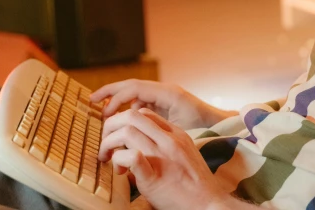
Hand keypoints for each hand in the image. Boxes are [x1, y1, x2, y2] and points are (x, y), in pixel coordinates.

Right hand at [91, 80, 235, 129]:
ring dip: (118, 100)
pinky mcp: (164, 105)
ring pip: (135, 93)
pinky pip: (142, 102)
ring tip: (102, 112)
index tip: (101, 112)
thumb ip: (158, 126)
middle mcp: (164, 91)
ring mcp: (164, 97)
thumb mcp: (181, 129)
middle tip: (90, 100)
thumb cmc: (204, 128)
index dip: (115, 98)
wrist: (220, 125)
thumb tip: (133, 127)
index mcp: (167, 93)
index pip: (134, 89)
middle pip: (131, 85)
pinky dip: (129, 107)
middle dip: (110, 91)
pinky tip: (121, 121)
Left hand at [99, 108, 228, 208]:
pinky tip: (120, 170)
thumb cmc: (195, 184)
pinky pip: (131, 157)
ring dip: (109, 143)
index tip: (117, 136)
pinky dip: (118, 160)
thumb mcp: (184, 154)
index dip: (124, 121)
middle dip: (111, 125)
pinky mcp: (155, 176)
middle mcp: (169, 140)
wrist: (209, 204)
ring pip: (127, 132)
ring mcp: (162, 156)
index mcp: (176, 134)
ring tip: (107, 158)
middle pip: (132, 115)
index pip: (144, 113)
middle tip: (105, 143)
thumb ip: (163, 146)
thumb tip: (135, 148)